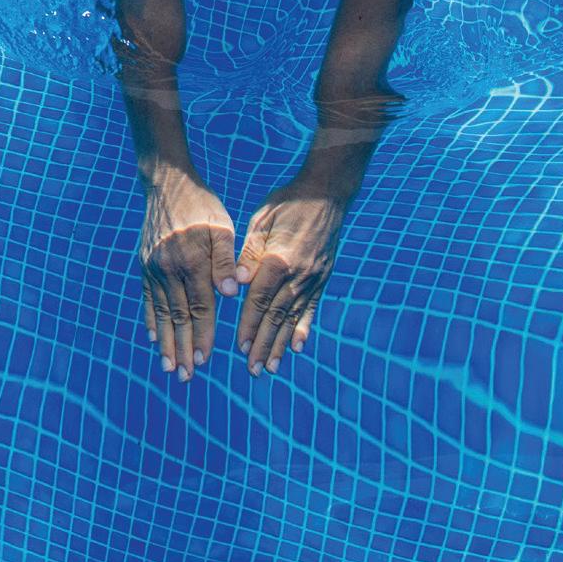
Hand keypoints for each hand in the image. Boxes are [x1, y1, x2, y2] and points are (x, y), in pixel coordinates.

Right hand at [137, 166, 237, 381]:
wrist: (166, 182)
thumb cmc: (201, 204)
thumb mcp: (221, 227)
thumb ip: (224, 261)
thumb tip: (230, 293)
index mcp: (191, 262)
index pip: (200, 307)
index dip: (203, 335)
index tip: (205, 360)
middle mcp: (168, 268)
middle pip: (177, 317)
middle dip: (182, 349)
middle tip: (184, 377)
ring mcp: (153, 267)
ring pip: (161, 312)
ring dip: (165, 342)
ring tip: (168, 366)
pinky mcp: (144, 264)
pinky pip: (147, 298)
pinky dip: (151, 319)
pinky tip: (153, 337)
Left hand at [234, 170, 358, 374]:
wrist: (326, 193)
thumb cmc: (286, 202)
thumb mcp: (261, 221)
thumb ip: (249, 254)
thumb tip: (237, 283)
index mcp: (278, 259)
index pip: (259, 300)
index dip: (248, 324)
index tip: (238, 345)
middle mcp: (298, 274)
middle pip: (276, 315)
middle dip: (262, 343)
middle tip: (251, 368)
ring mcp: (313, 278)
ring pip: (293, 317)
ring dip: (280, 344)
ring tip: (270, 366)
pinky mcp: (322, 278)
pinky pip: (311, 307)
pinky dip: (303, 328)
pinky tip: (297, 347)